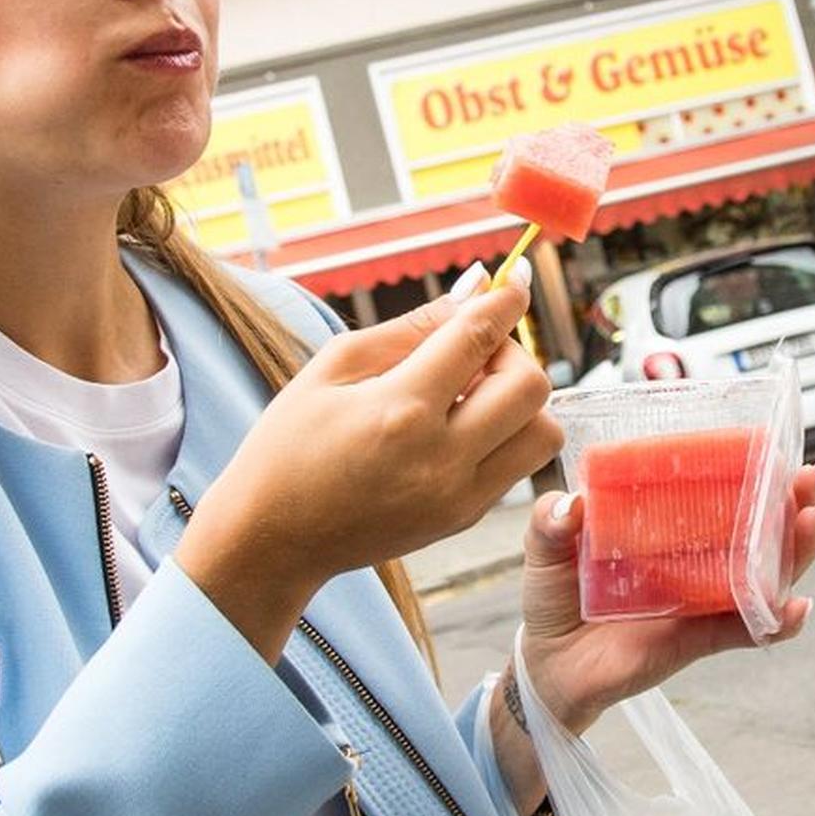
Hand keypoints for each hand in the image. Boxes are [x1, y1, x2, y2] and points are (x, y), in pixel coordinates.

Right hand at [180, 277, 562, 657]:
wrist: (273, 539)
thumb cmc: (288, 445)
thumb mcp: (332, 368)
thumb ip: (410, 327)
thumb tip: (475, 288)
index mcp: (400, 410)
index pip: (480, 337)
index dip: (507, 297)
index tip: (515, 276)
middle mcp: (440, 458)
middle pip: (530, 385)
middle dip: (511, 352)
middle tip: (469, 351)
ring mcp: (458, 496)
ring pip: (541, 431)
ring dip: (518, 400)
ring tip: (468, 395)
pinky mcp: (464, 519)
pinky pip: (517, 465)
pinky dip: (504, 434)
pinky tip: (458, 427)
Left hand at [517, 467, 814, 729]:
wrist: (548, 664)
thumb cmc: (555, 597)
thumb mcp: (545, 549)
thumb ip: (550, 522)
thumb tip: (572, 504)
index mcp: (671, 528)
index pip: (723, 494)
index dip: (757, 473)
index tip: (779, 449)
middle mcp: (698, 561)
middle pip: (763, 530)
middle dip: (795, 505)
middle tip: (810, 483)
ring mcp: (704, 600)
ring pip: (768, 575)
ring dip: (798, 551)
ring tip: (812, 524)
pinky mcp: (698, 640)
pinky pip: (746, 632)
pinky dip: (776, 623)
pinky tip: (796, 609)